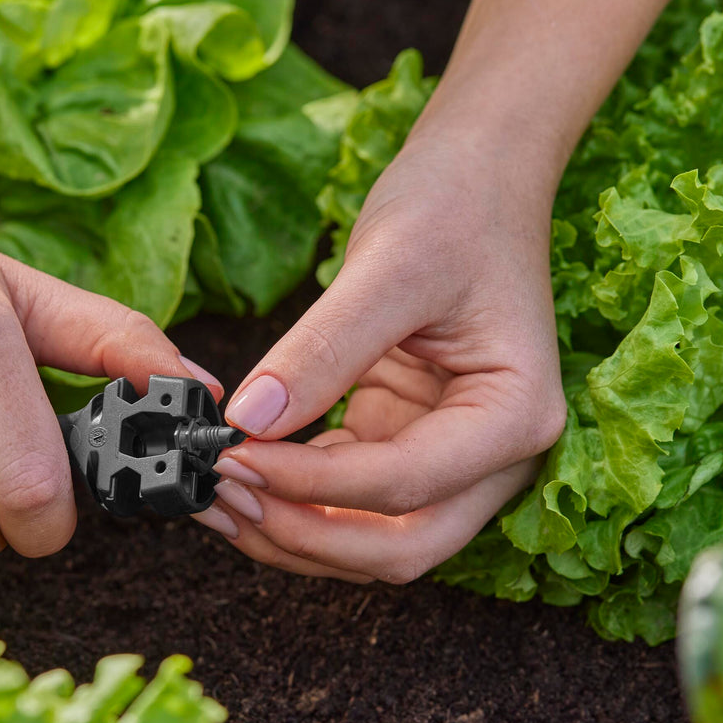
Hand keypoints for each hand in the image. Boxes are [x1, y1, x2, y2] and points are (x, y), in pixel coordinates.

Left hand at [193, 133, 565, 582]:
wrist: (478, 174)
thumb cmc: (454, 206)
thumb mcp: (388, 269)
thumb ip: (320, 352)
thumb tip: (249, 420)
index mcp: (514, 418)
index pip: (403, 485)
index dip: (311, 486)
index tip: (233, 457)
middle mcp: (495, 457)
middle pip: (398, 548)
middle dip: (304, 537)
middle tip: (219, 498)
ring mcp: (451, 459)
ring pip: (369, 541)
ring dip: (290, 532)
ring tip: (207, 494)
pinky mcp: (403, 444)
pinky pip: (345, 502)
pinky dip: (291, 499)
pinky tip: (231, 472)